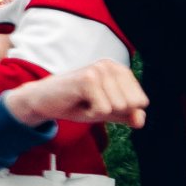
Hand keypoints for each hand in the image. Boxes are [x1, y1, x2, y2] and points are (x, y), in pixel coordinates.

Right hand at [0, 58, 145, 130]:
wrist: (43, 102)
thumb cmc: (75, 104)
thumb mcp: (106, 112)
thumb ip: (127, 115)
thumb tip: (140, 120)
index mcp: (119, 70)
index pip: (141, 102)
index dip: (121, 110)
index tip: (100, 103)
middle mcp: (111, 65)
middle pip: (132, 105)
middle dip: (111, 112)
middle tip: (90, 103)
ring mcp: (99, 70)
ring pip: (118, 107)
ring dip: (99, 113)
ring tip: (83, 102)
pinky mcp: (87, 79)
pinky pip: (103, 110)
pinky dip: (90, 114)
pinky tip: (77, 103)